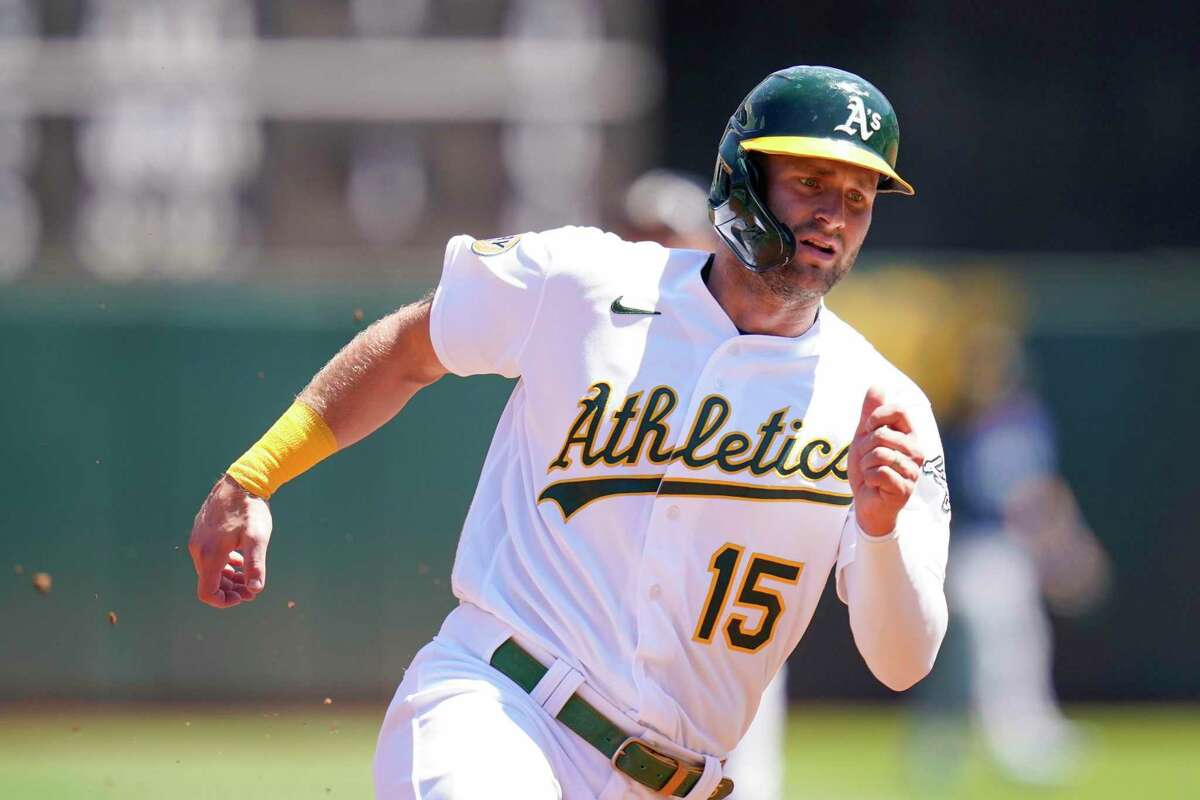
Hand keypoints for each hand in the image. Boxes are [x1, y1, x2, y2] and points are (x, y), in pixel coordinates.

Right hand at [188, 474, 272, 607]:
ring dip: (227, 578)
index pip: (207, 592)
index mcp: (210, 554)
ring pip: (209, 569)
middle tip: (252, 589)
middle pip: (209, 581)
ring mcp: (198, 539)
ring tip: (247, 577)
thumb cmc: (251, 510)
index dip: (224, 601)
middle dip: (230, 590)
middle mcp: (198, 549)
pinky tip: (240, 561)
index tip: (244, 596)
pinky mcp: (202, 532)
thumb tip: (255, 590)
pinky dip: (224, 564)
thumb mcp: (257, 538)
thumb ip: (255, 565)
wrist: (241, 481)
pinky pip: (209, 556)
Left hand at [847, 386, 925, 535]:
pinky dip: (869, 478)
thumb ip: (870, 413)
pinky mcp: (905, 489)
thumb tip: (877, 385)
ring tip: (871, 472)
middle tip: (867, 460)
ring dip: (865, 464)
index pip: (898, 410)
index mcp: (909, 435)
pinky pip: (879, 473)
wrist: (866, 502)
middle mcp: (916, 451)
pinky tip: (875, 485)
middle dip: (864, 447)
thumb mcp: (865, 437)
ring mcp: (913, 471)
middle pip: (882, 434)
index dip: (876, 416)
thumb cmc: (869, 467)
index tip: (867, 428)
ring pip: (879, 454)